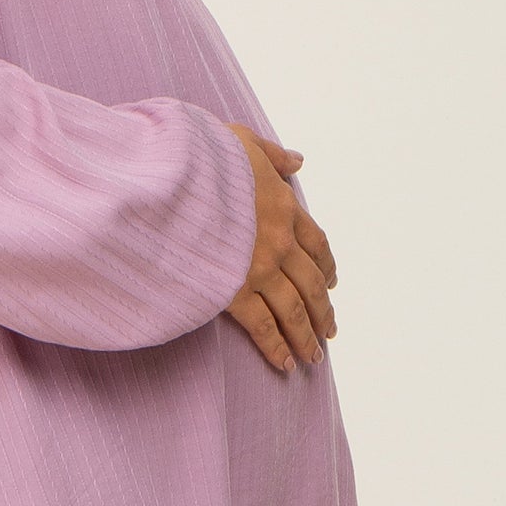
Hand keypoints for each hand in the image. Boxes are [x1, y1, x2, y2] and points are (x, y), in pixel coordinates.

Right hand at [220, 124, 337, 373]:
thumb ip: (270, 155)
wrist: (173, 181)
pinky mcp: (233, 291)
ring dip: (307, 335)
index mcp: (283, 207)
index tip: (331, 282)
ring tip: (314, 356)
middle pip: (312, 283)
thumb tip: (298, 162)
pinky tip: (285, 363)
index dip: (326, 265)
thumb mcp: (240, 142)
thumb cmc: (200, 157)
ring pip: (294, 310)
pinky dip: (276, 347)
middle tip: (329, 330)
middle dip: (323, 309)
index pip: (316, 243)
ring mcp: (258, 269)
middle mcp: (279, 242)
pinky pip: (263, 326)